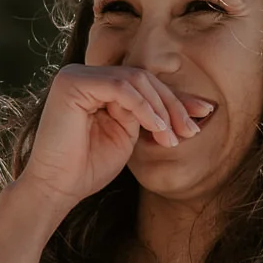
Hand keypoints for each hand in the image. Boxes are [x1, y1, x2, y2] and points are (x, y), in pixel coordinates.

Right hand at [9, 65, 201, 214]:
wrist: (57, 188)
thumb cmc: (90, 167)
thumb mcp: (130, 135)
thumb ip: (150, 114)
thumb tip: (195, 105)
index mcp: (98, 84)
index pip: (144, 83)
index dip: (176, 97)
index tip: (205, 113)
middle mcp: (86, 74)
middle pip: (143, 78)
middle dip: (172, 104)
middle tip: (190, 131)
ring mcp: (76, 75)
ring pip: (135, 79)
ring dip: (160, 108)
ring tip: (171, 137)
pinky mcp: (72, 83)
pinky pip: (121, 87)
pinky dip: (143, 107)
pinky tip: (157, 128)